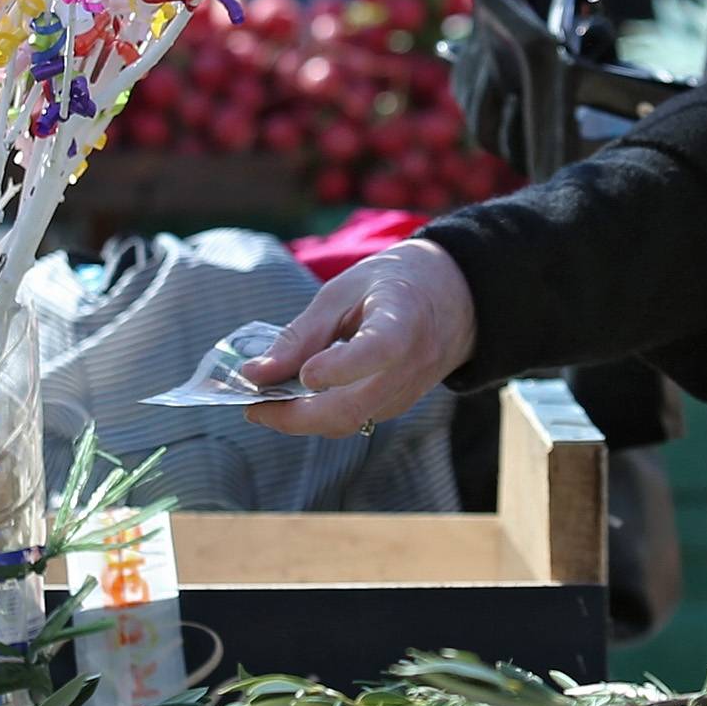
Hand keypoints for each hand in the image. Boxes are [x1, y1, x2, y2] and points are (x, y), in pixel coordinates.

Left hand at [241, 242, 477, 439]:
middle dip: (296, 416)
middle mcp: (412, 364)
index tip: (304, 375)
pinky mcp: (400, 404)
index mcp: (403, 320)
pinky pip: (356, 419)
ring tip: (264, 403)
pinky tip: (294, 401)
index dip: (341, 368)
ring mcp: (409, 391)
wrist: (454, 297)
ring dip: (302, 420)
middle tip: (252, 407)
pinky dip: (320, 417)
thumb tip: (255, 374)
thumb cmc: (392, 283)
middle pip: (354, 406)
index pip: (379, 350)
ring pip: (350, 421)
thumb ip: (302, 334)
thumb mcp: (343, 290)